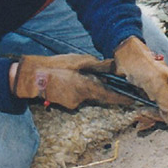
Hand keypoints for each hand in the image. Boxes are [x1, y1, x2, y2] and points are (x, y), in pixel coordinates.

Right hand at [11, 54, 129, 109]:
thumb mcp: (78, 61)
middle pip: (99, 96)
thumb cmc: (56, 66)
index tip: (134, 100)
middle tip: (107, 83)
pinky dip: (76, 91)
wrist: (33, 78)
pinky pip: (77, 98)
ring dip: (86, 87)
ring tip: (75, 75)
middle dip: (104, 90)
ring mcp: (74, 104)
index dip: (123, 98)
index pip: (110, 95)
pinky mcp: (66, 106)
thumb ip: (96, 66)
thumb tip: (111, 67)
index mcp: (87, 87)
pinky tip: (67, 82)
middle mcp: (82, 99)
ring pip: (87, 96)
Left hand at [112, 37, 167, 127]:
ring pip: (160, 114)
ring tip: (139, 114)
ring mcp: (158, 94)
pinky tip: (138, 113)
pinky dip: (145, 115)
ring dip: (151, 117)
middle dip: (162, 119)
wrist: (123, 55)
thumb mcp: (156, 84)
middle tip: (147, 117)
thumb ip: (167, 102)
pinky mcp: (148, 96)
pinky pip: (150, 111)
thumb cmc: (142, 65)